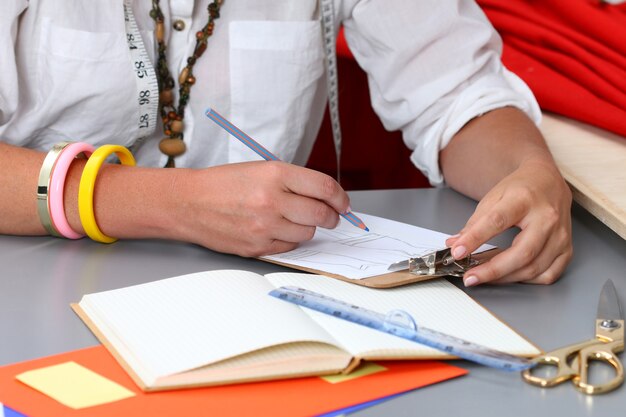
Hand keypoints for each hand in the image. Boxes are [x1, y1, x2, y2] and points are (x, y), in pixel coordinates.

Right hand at [168, 161, 349, 256]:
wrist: (189, 203)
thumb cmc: (224, 184)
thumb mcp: (262, 170)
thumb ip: (295, 182)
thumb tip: (327, 199)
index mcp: (276, 174)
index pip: (325, 188)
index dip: (341, 198)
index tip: (344, 204)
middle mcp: (272, 200)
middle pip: (321, 214)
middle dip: (331, 217)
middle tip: (330, 217)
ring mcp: (265, 226)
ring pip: (308, 233)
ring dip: (308, 228)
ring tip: (294, 220)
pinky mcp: (257, 246)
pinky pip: (289, 247)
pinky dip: (290, 240)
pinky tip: (278, 230)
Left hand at [446, 159, 572, 285]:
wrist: (548, 181)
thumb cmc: (520, 189)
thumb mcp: (493, 197)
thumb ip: (474, 223)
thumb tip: (454, 245)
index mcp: (524, 199)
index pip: (497, 221)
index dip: (475, 239)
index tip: (457, 253)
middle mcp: (547, 217)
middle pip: (522, 253)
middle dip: (492, 270)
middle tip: (470, 277)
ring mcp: (561, 235)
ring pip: (534, 268)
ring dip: (505, 278)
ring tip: (483, 276)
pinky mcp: (567, 248)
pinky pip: (548, 274)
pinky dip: (527, 280)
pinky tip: (510, 275)